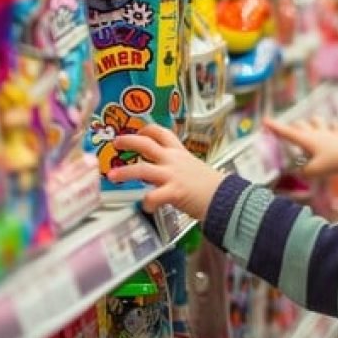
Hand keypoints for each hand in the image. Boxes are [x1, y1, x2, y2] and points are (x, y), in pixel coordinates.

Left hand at [107, 124, 224, 220]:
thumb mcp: (192, 167)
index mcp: (179, 152)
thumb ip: (176, 166)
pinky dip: (147, 203)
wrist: (225, 197)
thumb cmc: (209, 185)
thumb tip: (160, 170)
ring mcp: (172, 175)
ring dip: (125, 172)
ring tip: (112, 176)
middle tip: (116, 143)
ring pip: (142, 169)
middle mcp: (173, 160)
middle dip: (128, 141)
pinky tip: (148, 207)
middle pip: (146, 144)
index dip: (146, 129)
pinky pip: (153, 197)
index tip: (137, 131)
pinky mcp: (174, 192)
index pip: (161, 132)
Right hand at [263, 117, 337, 177]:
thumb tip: (298, 172)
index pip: (286, 132)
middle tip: (289, 135)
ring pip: (316, 120)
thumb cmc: (333, 163)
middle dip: (292, 127)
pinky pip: (334, 126)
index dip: (275, 126)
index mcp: (306, 139)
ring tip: (310, 129)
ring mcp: (328, 132)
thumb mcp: (314, 171)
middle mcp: (315, 132)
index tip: (264, 120)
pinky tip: (331, 130)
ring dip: (311, 123)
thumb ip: (303, 172)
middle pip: (299, 124)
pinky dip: (331, 127)